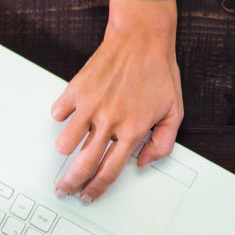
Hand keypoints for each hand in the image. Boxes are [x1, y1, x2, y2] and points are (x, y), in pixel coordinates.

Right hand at [49, 0, 183, 201]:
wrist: (141, 39)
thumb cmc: (158, 72)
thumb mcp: (174, 112)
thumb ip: (163, 144)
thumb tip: (144, 163)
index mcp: (133, 130)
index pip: (110, 171)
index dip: (97, 188)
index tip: (88, 195)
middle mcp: (110, 122)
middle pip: (83, 165)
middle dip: (71, 184)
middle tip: (64, 190)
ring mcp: (90, 106)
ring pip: (66, 143)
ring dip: (65, 151)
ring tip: (69, 150)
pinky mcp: (76, 89)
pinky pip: (59, 113)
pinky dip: (61, 117)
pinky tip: (70, 115)